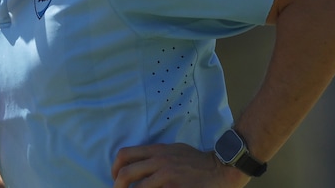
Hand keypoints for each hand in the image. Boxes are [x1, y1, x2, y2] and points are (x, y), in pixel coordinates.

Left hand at [111, 143, 249, 187]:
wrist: (220, 169)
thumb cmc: (196, 161)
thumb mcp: (174, 150)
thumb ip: (156, 156)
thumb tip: (139, 164)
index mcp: (157, 150)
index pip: (125, 155)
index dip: (114, 168)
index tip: (115, 178)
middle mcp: (158, 161)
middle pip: (125, 174)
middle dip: (117, 186)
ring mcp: (166, 176)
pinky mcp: (174, 187)